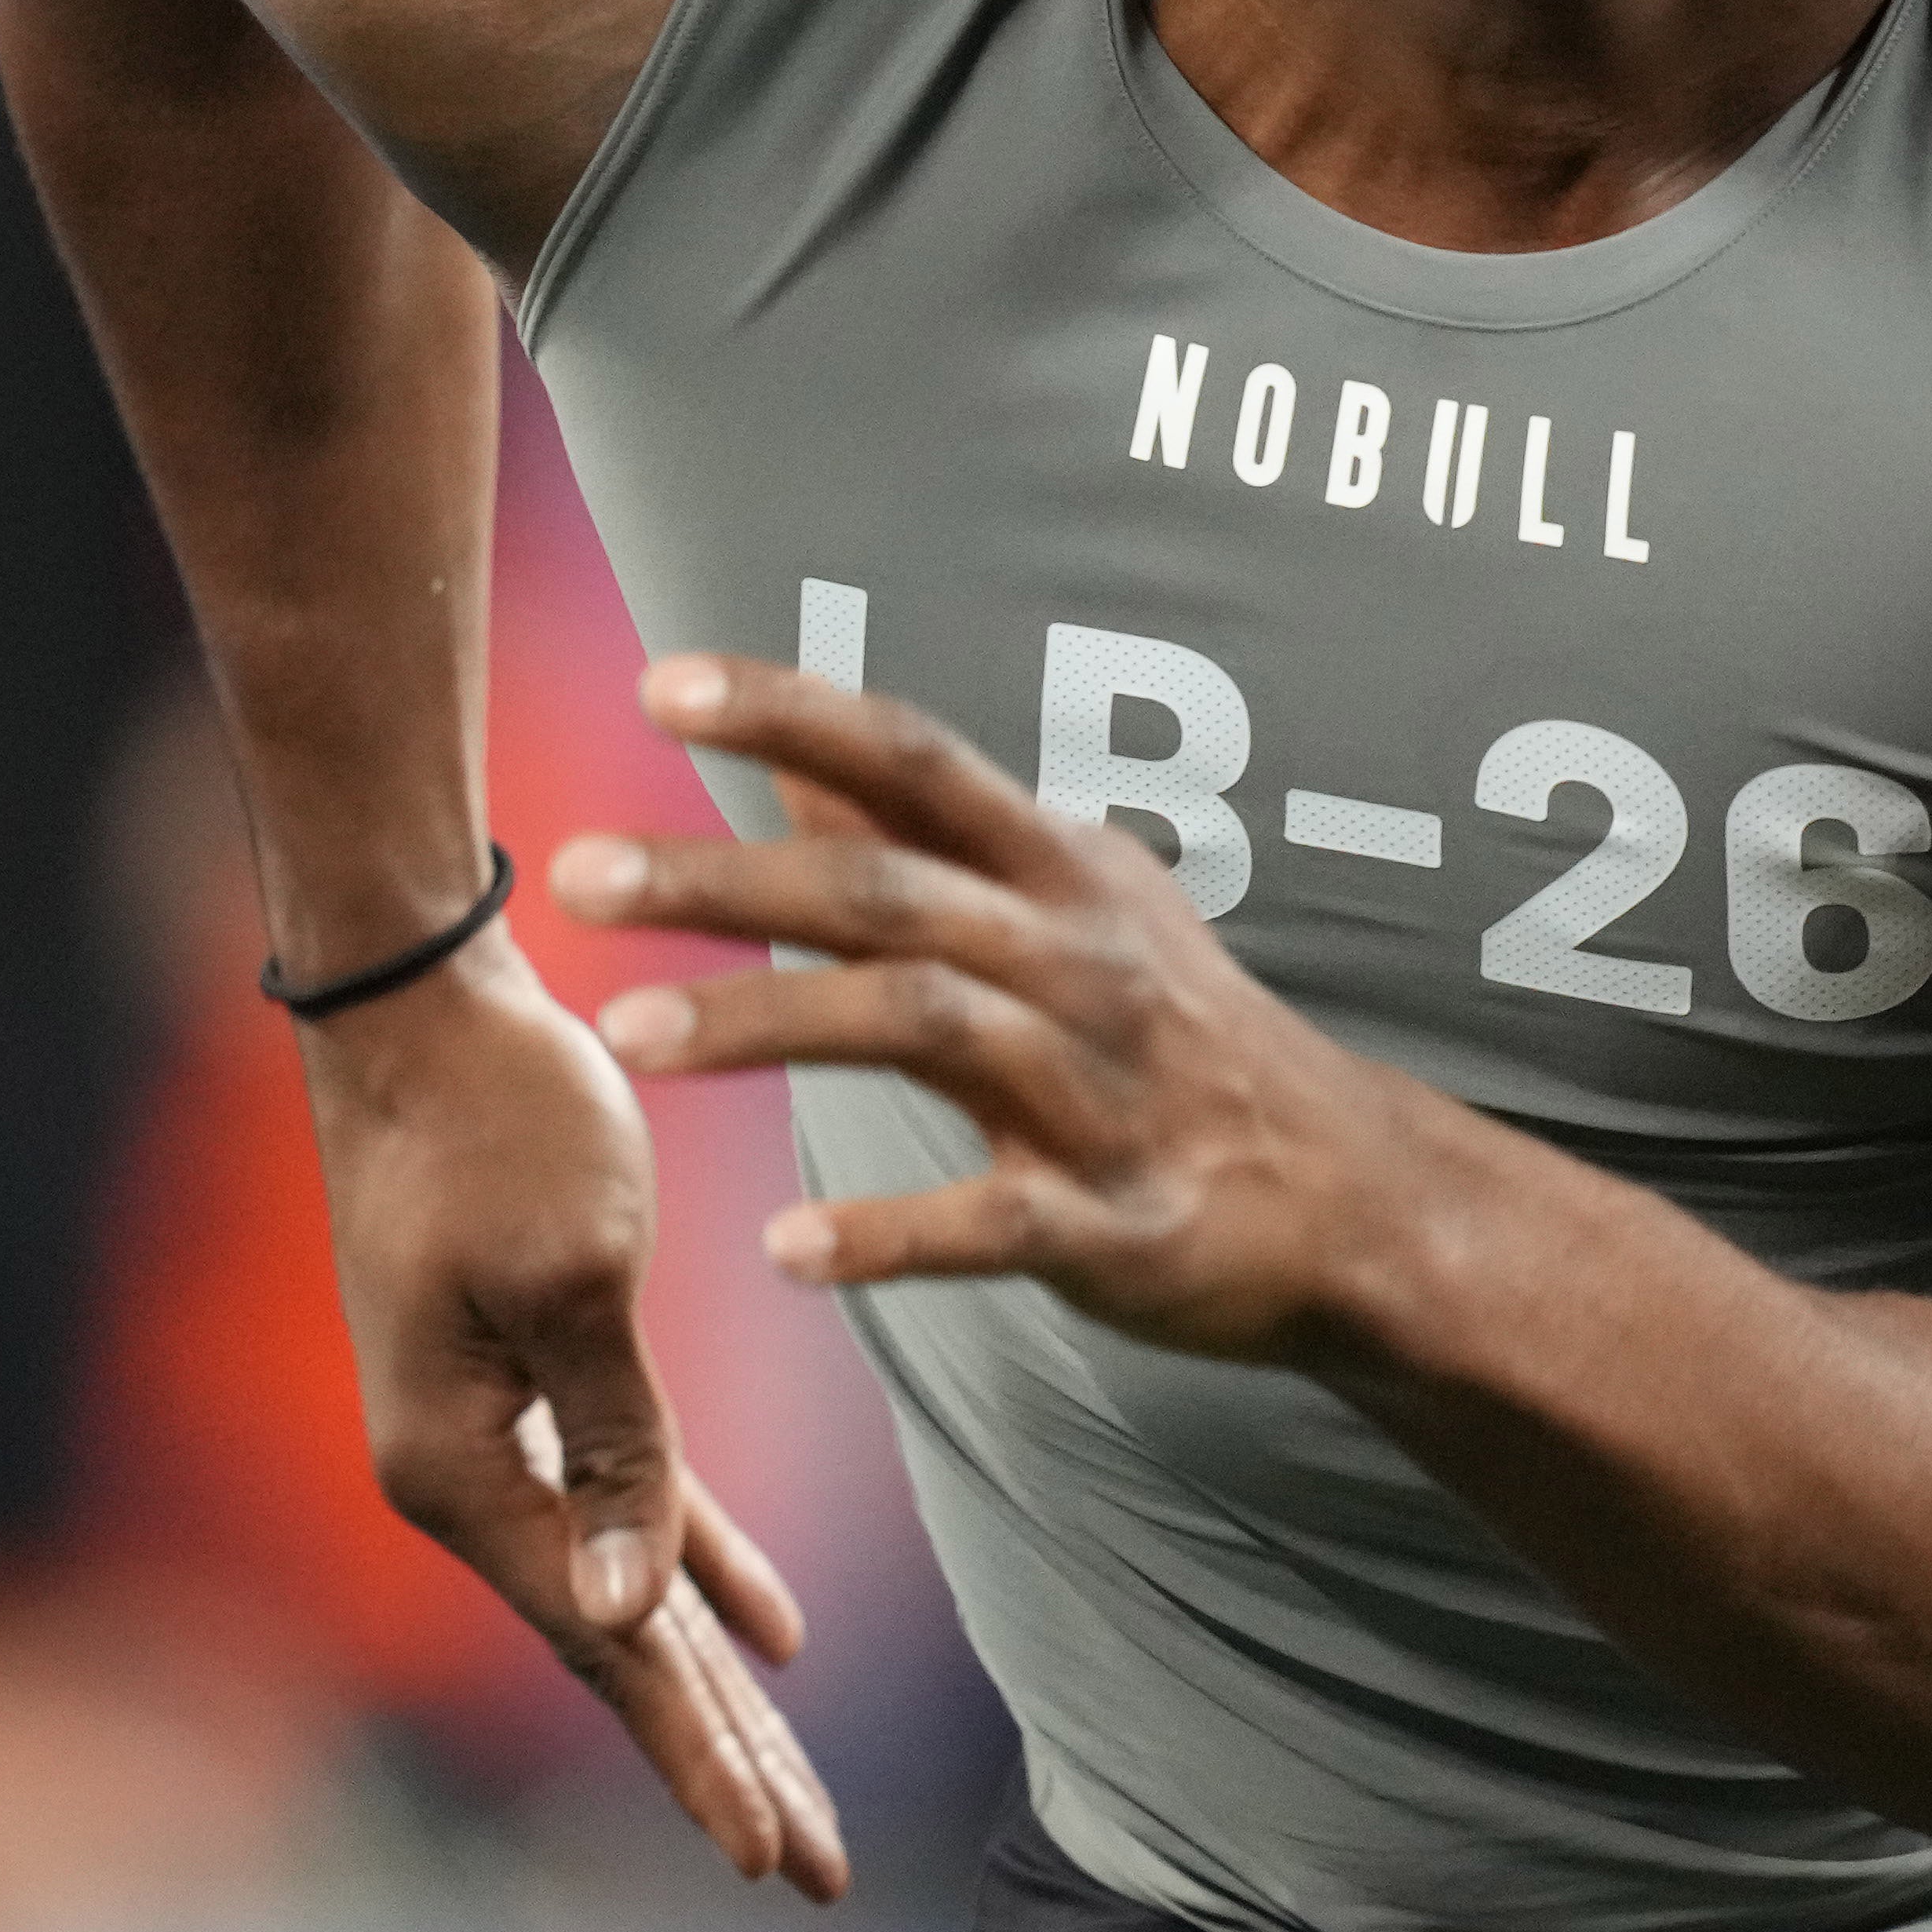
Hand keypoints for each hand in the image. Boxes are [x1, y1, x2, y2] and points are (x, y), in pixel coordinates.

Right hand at [302, 934, 844, 1897]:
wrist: (418, 1000)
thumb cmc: (500, 1116)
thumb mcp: (580, 1276)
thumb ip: (619, 1447)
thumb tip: (630, 1616)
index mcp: (463, 1471)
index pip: (611, 1649)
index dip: (700, 1758)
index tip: (776, 1858)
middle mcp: (464, 1476)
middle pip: (621, 1653)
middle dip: (723, 1764)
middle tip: (819, 1874)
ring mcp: (491, 1432)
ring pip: (632, 1594)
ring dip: (719, 1692)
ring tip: (793, 1800)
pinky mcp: (528, 1376)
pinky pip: (629, 1506)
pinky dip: (702, 1569)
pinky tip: (772, 1637)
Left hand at [555, 654, 1469, 1377]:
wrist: (1354, 1200)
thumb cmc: (1179, 1038)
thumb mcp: (1072, 906)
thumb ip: (929, 837)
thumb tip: (791, 753)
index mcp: (1060, 871)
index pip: (914, 760)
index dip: (792, 709)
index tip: (658, 684)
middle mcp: (1078, 958)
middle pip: (885, 889)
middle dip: (726, 876)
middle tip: (577, 871)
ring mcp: (1102, 1089)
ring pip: (921, 1026)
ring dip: (768, 1020)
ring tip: (626, 1034)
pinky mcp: (1119, 1223)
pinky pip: (992, 1221)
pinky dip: (887, 1234)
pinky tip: (782, 1247)